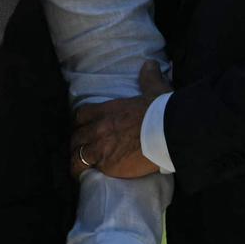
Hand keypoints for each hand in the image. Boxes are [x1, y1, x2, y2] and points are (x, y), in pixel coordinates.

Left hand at [71, 60, 170, 179]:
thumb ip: (149, 77)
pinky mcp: (108, 166)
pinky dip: (85, 174)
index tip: (82, 127)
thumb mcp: (154, 89)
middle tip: (80, 149)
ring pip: (76, 156)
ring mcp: (101, 148)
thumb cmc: (161, 111)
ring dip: (76, 161)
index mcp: (107, 110)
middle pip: (75, 137)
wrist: (169, 133)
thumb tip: (150, 64)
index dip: (79, 122)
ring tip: (78, 168)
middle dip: (76, 143)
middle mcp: (99, 128)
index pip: (81, 115)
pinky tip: (86, 179)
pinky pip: (87, 171)